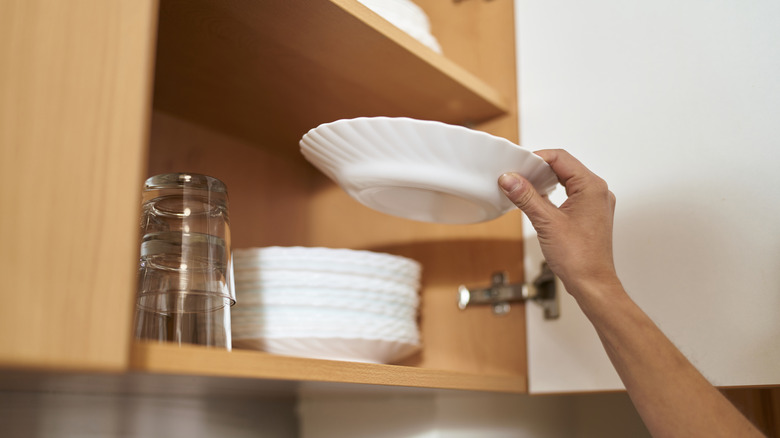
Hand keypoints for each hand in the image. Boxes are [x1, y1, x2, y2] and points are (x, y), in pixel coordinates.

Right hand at [498, 149, 618, 297]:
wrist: (592, 284)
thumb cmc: (579, 258)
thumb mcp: (546, 222)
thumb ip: (526, 197)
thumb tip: (510, 179)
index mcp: (592, 187)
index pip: (561, 158)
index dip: (536, 158)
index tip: (517, 165)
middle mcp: (598, 192)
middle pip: (565, 167)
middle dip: (539, 169)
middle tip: (517, 175)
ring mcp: (596, 204)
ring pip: (568, 181)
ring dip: (546, 182)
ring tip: (525, 187)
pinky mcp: (590, 215)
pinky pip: (571, 195)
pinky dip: (554, 194)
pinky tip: (539, 201)